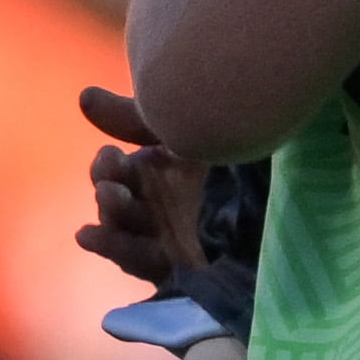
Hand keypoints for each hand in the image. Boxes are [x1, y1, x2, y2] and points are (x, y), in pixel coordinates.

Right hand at [75, 85, 211, 284]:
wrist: (275, 197)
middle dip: (110, 192)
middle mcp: (155, 202)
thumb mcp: (184, 130)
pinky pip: (138, 259)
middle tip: (110, 187)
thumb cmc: (231, 159)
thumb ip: (137, 117)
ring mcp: (164, 233)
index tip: (111, 157)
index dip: (106, 166)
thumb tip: (85, 97)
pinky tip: (87, 235)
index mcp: (157, 169)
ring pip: (123, 230)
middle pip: (116, 201)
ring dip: (111, 218)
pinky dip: (114, 247)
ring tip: (109, 203)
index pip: (114, 171)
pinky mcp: (175, 263)